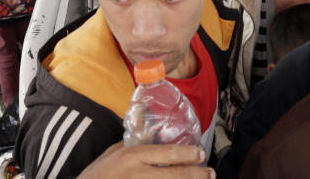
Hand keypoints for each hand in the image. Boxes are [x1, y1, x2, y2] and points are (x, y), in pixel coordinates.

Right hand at [77, 143, 211, 178]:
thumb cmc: (99, 172)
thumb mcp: (114, 151)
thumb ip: (134, 143)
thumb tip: (155, 134)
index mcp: (131, 156)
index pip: (166, 154)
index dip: (187, 154)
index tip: (200, 154)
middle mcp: (137, 174)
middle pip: (175, 175)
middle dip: (197, 175)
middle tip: (210, 173)